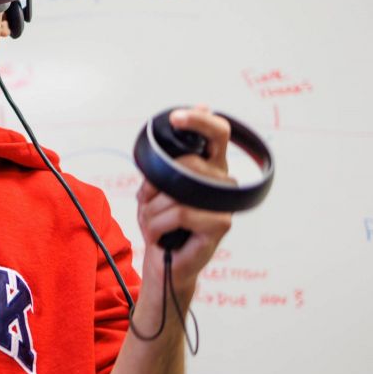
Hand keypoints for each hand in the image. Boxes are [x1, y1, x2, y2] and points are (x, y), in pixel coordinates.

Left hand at [136, 105, 234, 299]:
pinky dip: (159, 226)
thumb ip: (165, 160)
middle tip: (147, 205)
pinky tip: (162, 237)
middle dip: (154, 187)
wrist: (162, 259)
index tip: (177, 118)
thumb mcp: (155, 186)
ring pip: (178, 193)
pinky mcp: (221, 224)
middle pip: (189, 164)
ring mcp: (225, 203)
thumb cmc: (161, 222)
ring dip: (152, 212)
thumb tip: (196, 114)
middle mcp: (222, 181)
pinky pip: (180, 213)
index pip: (217, 133)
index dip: (200, 120)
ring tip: (154, 226)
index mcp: (209, 166)